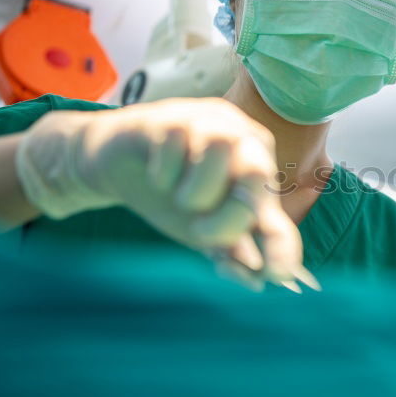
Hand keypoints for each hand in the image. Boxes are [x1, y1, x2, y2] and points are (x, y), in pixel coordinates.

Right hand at [17, 97, 316, 291]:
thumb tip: (256, 280)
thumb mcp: (202, 229)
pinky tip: (159, 177)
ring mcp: (206, 122)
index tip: (277, 273)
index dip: (279, 242)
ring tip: (180, 199)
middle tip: (200, 235)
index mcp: (258, 168)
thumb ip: (229, 252)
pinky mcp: (169, 116)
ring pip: (222, 145)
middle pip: (256, 172)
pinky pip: (177, 139)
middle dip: (229, 217)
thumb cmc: (171, 195)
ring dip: (196, 189)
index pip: (275, 206)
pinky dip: (165, 171)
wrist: (115, 166)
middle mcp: (241, 139)